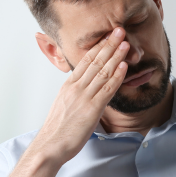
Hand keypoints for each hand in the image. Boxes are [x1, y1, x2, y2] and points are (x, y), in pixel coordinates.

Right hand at [33, 27, 128, 162]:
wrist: (50, 146)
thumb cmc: (57, 130)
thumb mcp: (64, 106)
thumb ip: (76, 95)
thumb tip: (87, 91)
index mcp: (69, 86)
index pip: (85, 61)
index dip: (98, 47)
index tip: (107, 36)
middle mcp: (76, 88)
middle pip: (95, 61)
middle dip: (109, 44)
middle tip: (119, 30)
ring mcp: (84, 97)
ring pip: (102, 72)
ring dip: (116, 56)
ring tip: (125, 42)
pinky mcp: (92, 109)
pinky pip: (107, 89)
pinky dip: (116, 76)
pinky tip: (124, 66)